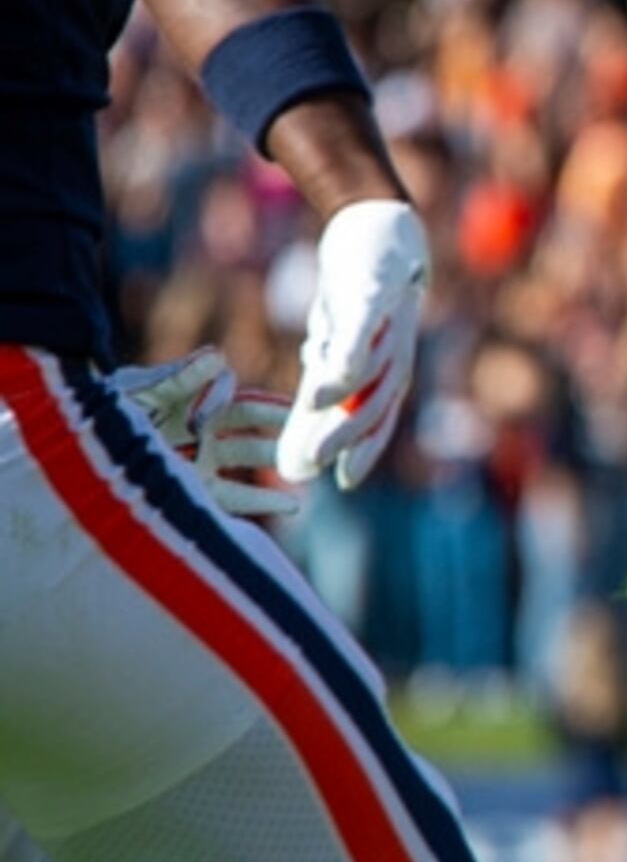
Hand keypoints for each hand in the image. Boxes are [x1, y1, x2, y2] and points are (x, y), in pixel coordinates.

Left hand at [109, 351, 300, 520]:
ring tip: (311, 469)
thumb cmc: (95, 419)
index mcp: (186, 402)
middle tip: (319, 432)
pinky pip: (236, 499)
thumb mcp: (134, 393)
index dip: (258, 404)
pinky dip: (265, 501)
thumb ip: (177, 379)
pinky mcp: (195, 495)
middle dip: (284, 430)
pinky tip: (293, 504)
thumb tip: (220, 356)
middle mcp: (198, 432)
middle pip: (252, 428)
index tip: (283, 412)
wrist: (71, 461)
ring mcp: (198, 464)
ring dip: (279, 463)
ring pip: (249, 461)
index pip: (236, 398)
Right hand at [277, 197, 426, 488]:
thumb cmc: (360, 299)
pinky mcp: (373, 284)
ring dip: (345, 384)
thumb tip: (299, 447)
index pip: (378, 414)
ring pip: (372, 356)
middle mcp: (394, 346)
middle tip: (318, 461)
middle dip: (348, 429)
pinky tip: (332, 360)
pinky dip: (350, 339)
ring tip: (316, 408)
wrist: (381, 230)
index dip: (366, 447)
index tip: (345, 482)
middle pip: (377, 394)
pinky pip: (364, 315)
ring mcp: (387, 316)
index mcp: (386, 367)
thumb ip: (320, 395)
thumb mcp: (337, 348)